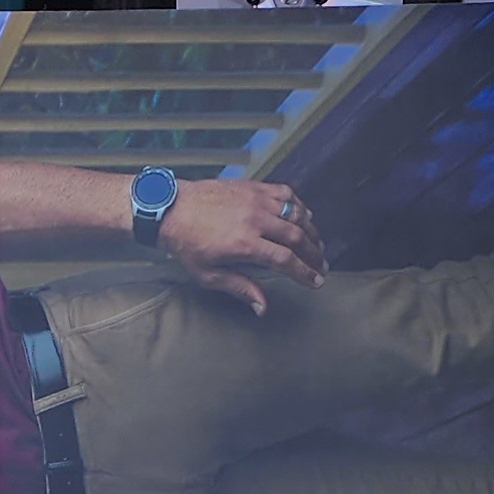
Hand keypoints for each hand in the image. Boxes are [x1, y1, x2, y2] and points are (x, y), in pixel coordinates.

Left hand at [150, 179, 324, 307]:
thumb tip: (262, 307)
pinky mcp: (253, 187)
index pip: (286, 260)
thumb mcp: (208, 275)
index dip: (304, 273)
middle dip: (313, 254)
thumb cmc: (187, 243)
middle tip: (321, 266)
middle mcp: (254, 219)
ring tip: (317, 245)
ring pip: (296, 214)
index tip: (316, 281)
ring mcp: (255, 199)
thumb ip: (239, 288)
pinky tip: (303, 216)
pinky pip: (285, 194)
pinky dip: (299, 206)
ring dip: (311, 230)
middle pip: (297, 236)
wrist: (172, 207)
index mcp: (244, 243)